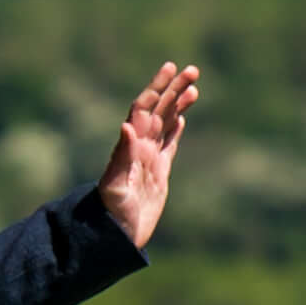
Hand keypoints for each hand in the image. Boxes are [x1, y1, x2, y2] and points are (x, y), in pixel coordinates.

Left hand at [98, 60, 199, 248]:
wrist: (115, 236)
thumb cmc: (111, 212)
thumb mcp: (115, 185)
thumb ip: (121, 156)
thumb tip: (127, 126)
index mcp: (130, 146)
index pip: (143, 109)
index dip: (156, 87)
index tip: (170, 68)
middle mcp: (139, 148)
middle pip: (158, 111)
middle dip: (174, 89)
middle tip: (193, 69)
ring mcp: (149, 159)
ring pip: (166, 124)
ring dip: (178, 104)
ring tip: (194, 86)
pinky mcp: (158, 173)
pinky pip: (168, 145)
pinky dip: (176, 129)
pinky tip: (182, 118)